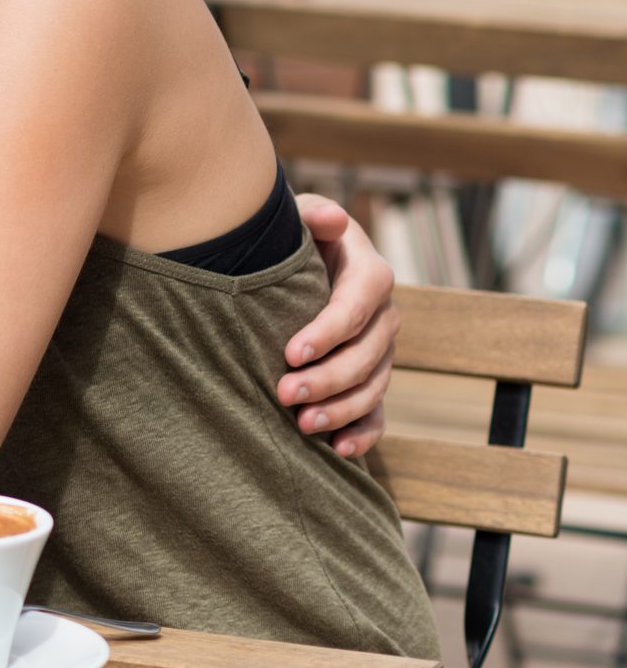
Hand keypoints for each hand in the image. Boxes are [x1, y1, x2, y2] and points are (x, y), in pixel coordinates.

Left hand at [281, 193, 396, 457]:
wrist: (294, 262)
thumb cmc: (291, 238)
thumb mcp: (298, 217)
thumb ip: (313, 217)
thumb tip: (332, 218)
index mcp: (369, 274)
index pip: (357, 305)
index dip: (328, 331)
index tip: (291, 352)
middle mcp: (383, 315)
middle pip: (366, 354)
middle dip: (328, 378)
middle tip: (284, 393)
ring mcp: (380, 351)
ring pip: (372, 386)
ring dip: (341, 409)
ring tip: (303, 424)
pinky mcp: (370, 378)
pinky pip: (377, 411)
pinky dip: (362, 432)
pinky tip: (339, 450)